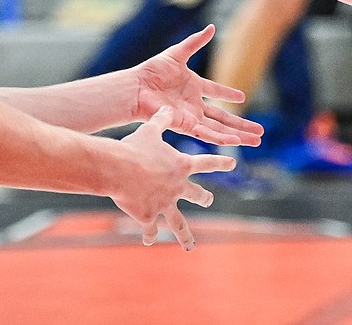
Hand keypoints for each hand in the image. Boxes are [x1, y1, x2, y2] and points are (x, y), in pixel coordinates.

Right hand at [113, 106, 234, 249]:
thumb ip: (162, 120)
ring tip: (190, 246)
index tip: (233, 163)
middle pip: (196, 194)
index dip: (221, 162)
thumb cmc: (135, 147)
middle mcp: (177, 187)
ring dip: (185, 235)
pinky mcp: (149, 216)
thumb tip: (167, 107)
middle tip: (208, 199)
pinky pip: (151, 229)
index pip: (208, 163)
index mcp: (181, 166)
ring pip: (178, 223)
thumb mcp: (150, 130)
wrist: (119, 169)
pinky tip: (150, 241)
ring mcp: (164, 204)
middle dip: (203, 197)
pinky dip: (150, 235)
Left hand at [133, 25, 263, 146]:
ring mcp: (191, 116)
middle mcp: (194, 104)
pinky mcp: (186, 125)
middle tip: (260, 131)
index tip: (242, 97)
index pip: (215, 91)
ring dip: (239, 135)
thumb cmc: (152, 70)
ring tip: (257, 139)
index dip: (228, 93)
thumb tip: (211, 27)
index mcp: (193, 86)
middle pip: (224, 117)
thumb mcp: (178, 53)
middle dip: (242, 124)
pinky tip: (236, 140)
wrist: (137, 87)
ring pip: (220, 129)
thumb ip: (196, 42)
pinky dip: (222, 138)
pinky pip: (207, 133)